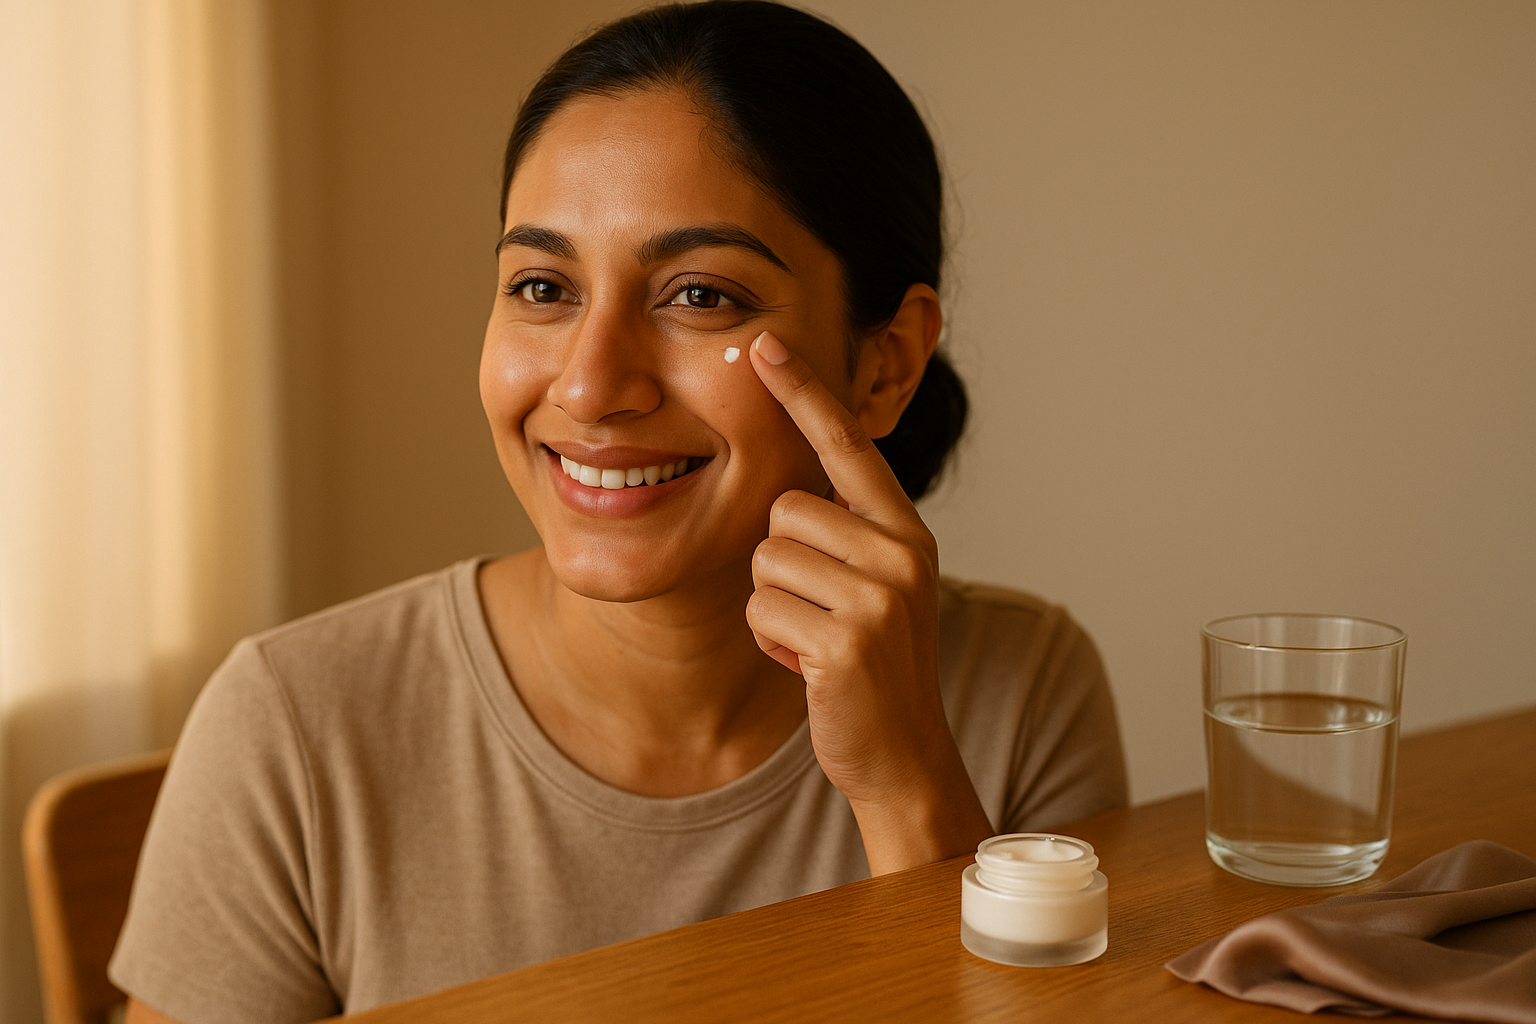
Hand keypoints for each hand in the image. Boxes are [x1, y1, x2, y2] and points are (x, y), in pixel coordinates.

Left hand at [745, 330, 992, 873]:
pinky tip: (808, 667)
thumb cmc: (870, 664)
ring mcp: (878, 595)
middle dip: (780, 564)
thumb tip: (789, 486)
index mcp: (904, 528)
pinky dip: (770, 642)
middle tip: (820, 611)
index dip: (805, 392)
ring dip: (773, 606)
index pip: (848, 443)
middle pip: (782, 510)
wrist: (901, 753)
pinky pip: (761, 609)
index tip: (768, 342)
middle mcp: (900, 550)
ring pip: (765, 560)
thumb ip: (847, 530)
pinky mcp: (847, 638)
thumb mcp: (874, 584)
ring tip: (815, 639)